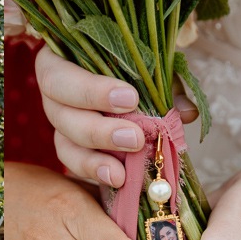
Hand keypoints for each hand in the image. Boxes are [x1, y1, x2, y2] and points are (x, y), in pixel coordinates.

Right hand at [36, 45, 197, 186]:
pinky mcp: (70, 147)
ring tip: (121, 173)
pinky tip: (116, 178)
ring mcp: (60, 123)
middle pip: (60, 113)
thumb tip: (186, 113)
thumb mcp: (148, 63)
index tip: (131, 98)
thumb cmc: (131, 61)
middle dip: (97, 129)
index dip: (91, 90)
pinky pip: (74, 162)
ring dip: (92, 159)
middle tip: (134, 138)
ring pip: (64, 143)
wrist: (128, 77)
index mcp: (60, 61)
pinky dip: (95, 171)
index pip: (61, 75)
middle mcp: (54, 94)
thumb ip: (163, 82)